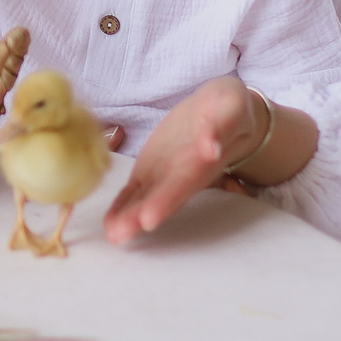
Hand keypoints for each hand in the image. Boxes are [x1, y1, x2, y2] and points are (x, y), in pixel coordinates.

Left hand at [102, 77, 264, 244]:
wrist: (219, 108)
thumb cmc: (229, 106)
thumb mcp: (231, 106)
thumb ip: (221, 126)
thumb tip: (211, 147)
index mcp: (203, 160)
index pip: (184, 183)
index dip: (167, 200)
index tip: (149, 219)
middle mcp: (184, 174)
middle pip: (163, 197)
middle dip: (141, 215)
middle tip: (121, 233)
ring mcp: (165, 174)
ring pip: (146, 197)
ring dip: (129, 216)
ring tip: (112, 234)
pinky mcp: (150, 168)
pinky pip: (134, 189)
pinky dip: (122, 205)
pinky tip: (109, 223)